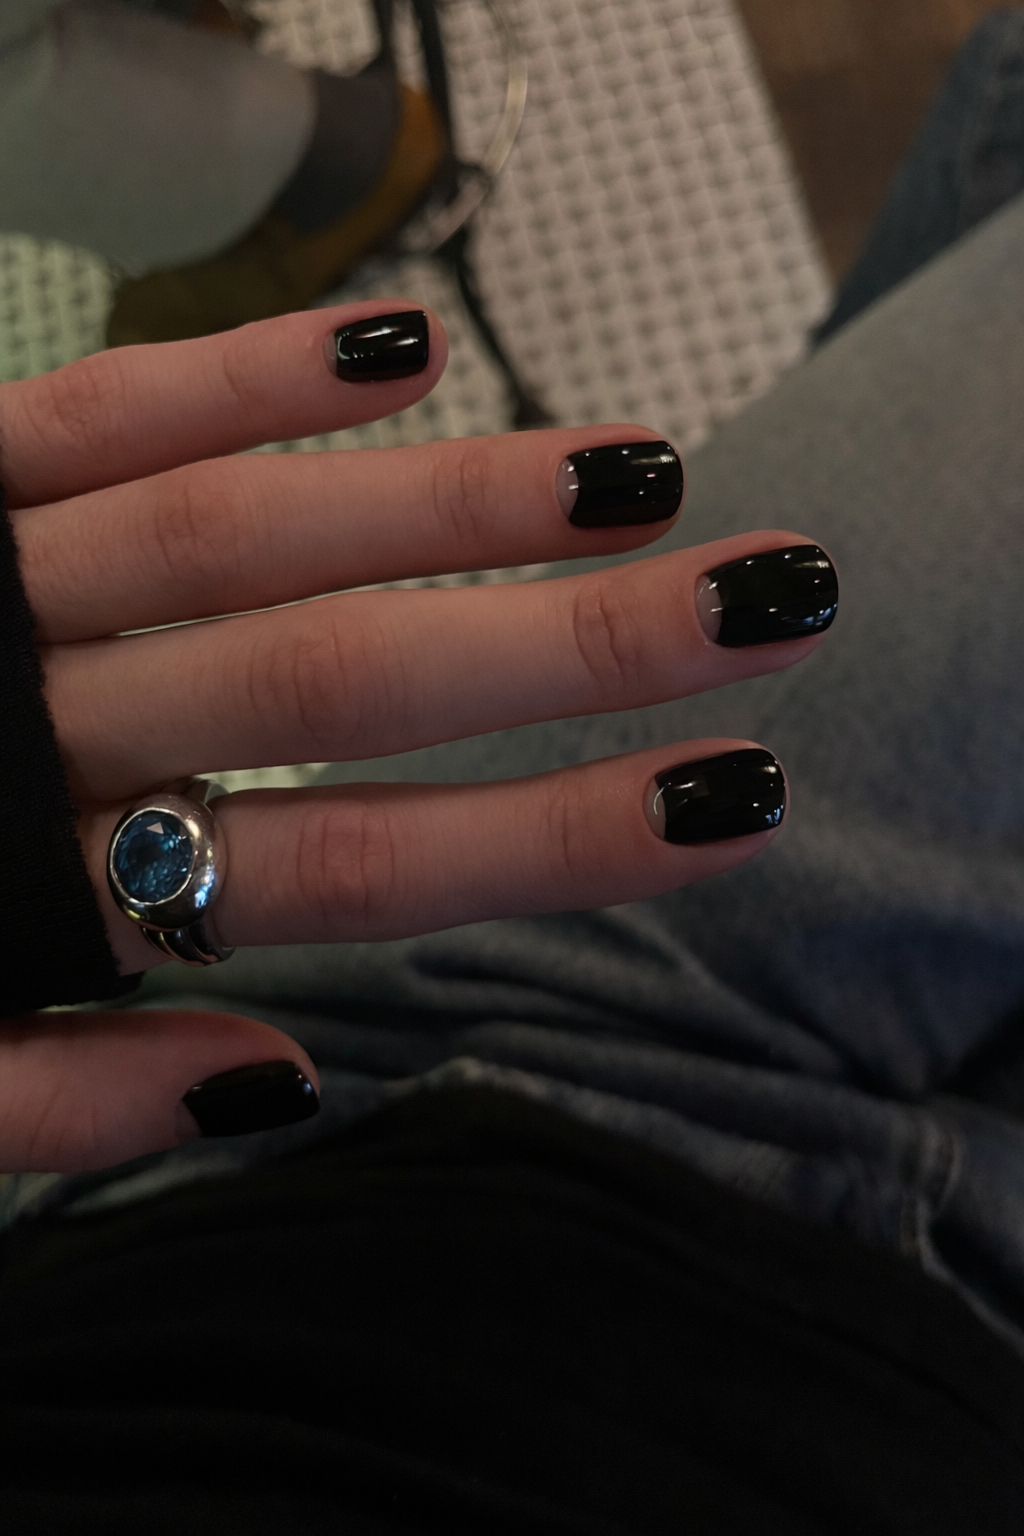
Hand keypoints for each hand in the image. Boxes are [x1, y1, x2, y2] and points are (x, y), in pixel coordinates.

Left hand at [1, 301, 834, 1169]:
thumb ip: (64, 1100)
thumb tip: (282, 1079)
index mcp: (38, 902)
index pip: (350, 870)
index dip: (546, 835)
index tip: (727, 799)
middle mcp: (34, 733)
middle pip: (338, 682)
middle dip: (564, 647)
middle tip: (761, 597)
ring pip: (245, 540)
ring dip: (450, 503)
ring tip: (635, 471)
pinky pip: (89, 427)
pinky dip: (237, 383)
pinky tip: (396, 350)